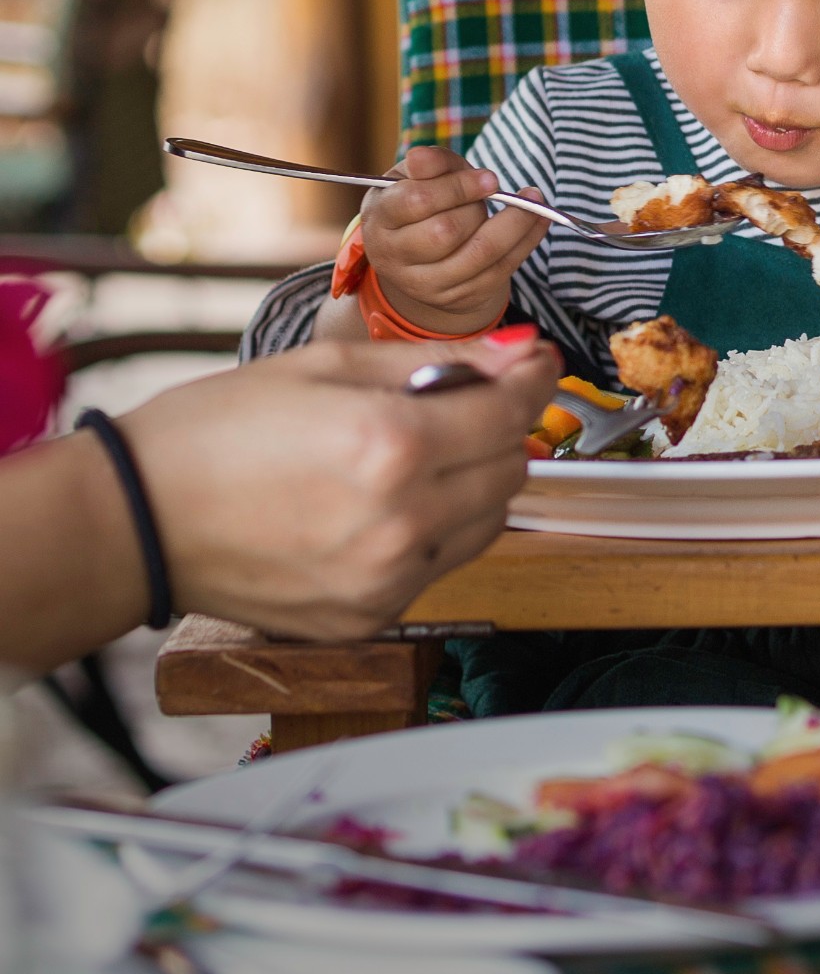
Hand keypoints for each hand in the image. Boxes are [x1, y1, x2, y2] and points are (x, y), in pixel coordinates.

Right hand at [124, 333, 559, 640]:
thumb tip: (516, 355)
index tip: (532, 361)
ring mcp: (387, 580)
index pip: (510, 413)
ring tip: (409, 455)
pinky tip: (382, 503)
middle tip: (457, 402)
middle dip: (498, 428)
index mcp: (392, 446)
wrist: (132, 521)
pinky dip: (435, 529)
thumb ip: (437, 359)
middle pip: (511, 469)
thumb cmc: (215, 431)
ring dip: (473, 482)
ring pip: (488, 521)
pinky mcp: (369, 618)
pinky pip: (442, 563)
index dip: (531, 380)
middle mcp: (401, 522)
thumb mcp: (328, 364)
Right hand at [359, 145, 548, 333]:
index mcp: (380, 220)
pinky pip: (502, 269)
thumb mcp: (416, 176)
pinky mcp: (458, 298)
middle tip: (491, 188)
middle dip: (478, 207)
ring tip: (534, 198)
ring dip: (516, 223)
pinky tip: (540, 218)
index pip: (417, 201)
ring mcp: (426, 284)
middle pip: (447, 231)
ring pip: (480, 253)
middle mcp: (395, 257)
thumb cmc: (419, 202)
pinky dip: (528, 241)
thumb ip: (429, 163)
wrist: (417, 256)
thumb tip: (422, 156)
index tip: (489, 178)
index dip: (457, 187)